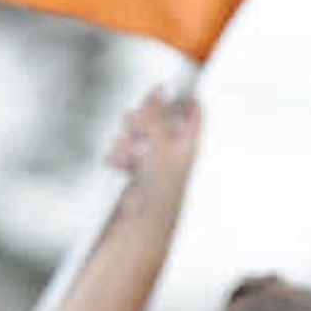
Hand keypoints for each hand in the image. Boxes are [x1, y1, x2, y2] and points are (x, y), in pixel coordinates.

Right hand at [104, 87, 199, 203]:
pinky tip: (119, 164)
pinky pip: (123, 150)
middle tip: (135, 125)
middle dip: (142, 119)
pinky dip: (119, 155)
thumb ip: (158, 116)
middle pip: (158, 117)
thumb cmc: (160, 191)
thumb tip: (162, 88)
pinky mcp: (133, 169)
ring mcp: (152, 159)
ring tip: (129, 156)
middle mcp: (172, 149)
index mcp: (188, 142)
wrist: (139, 223)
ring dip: (127, 140)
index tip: (163, 87)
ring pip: (136, 133)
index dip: (180, 96)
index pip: (191, 110)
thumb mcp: (159, 145)